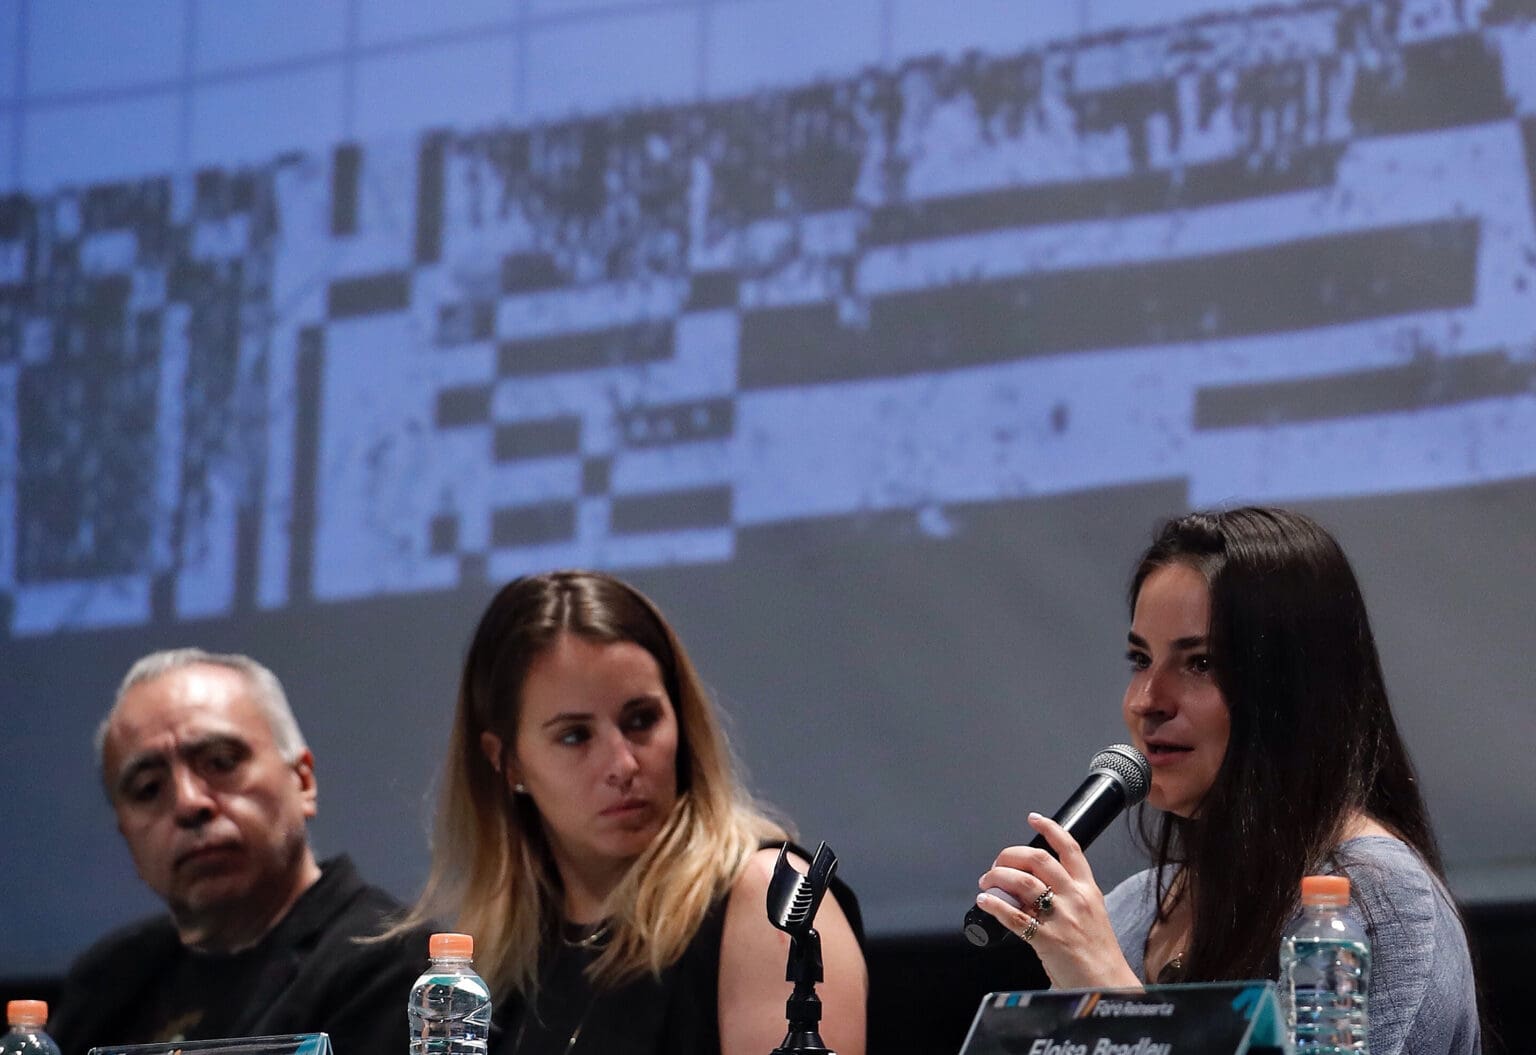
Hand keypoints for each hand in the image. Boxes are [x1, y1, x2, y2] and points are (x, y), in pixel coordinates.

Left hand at [975, 812, 1140, 989]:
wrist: (1108, 985)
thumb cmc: (1098, 954)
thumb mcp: (1092, 915)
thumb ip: (1067, 897)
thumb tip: (1030, 888)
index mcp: (1089, 890)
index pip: (1070, 849)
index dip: (1050, 829)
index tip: (1033, 818)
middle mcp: (1075, 898)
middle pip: (1038, 859)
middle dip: (1010, 855)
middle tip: (997, 863)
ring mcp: (1061, 917)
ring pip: (1022, 882)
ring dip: (997, 877)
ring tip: (986, 883)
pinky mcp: (1047, 939)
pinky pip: (1013, 915)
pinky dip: (994, 905)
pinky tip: (985, 902)